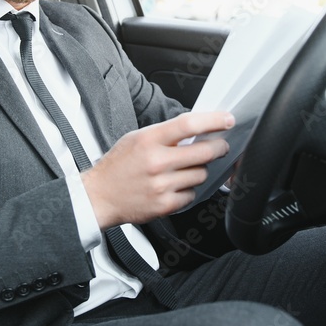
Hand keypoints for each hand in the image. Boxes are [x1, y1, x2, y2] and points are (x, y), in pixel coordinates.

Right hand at [82, 111, 233, 228]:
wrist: (98, 196)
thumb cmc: (117, 166)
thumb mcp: (136, 139)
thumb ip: (164, 134)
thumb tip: (196, 130)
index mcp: (148, 140)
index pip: (188, 125)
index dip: (213, 121)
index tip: (227, 120)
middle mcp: (156, 162)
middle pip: (204, 152)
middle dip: (219, 147)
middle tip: (221, 146)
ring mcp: (161, 185)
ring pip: (201, 174)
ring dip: (200, 170)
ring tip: (186, 169)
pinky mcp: (165, 205)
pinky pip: (192, 194)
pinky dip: (188, 189)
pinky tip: (175, 186)